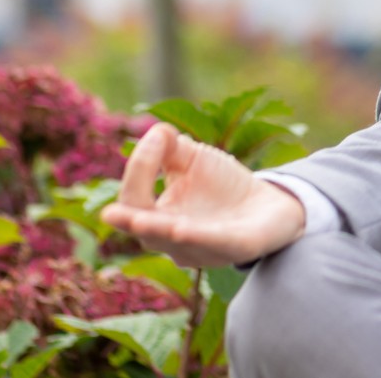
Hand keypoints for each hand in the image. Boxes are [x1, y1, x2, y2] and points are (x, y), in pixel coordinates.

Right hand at [102, 122, 306, 267]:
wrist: (271, 204)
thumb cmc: (222, 186)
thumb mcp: (193, 160)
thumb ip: (170, 147)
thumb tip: (156, 133)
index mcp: (157, 218)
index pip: (134, 199)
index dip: (140, 167)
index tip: (158, 137)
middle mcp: (174, 240)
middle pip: (146, 231)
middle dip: (130, 220)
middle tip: (109, 213)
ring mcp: (204, 248)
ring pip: (177, 243)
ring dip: (160, 230)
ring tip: (138, 221)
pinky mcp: (237, 248)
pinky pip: (215, 245)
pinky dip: (198, 238)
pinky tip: (182, 230)